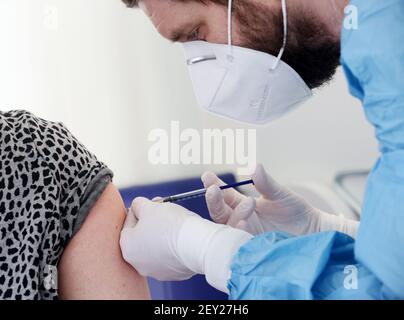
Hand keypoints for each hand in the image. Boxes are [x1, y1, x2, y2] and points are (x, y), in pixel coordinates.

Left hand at [120, 197, 251, 291]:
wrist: (197, 244)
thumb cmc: (170, 225)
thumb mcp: (149, 207)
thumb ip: (138, 204)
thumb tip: (138, 206)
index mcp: (127, 247)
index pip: (128, 222)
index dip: (140, 209)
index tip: (151, 203)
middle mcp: (138, 264)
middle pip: (141, 236)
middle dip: (151, 221)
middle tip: (163, 209)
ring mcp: (156, 271)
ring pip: (156, 246)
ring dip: (162, 234)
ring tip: (175, 222)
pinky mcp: (174, 274)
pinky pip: (170, 256)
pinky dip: (174, 245)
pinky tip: (182, 236)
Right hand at [202, 164, 358, 237]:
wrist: (312, 231)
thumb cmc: (294, 211)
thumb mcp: (280, 194)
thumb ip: (265, 183)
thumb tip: (254, 166)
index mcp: (243, 205)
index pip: (224, 195)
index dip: (214, 186)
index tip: (207, 176)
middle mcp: (241, 220)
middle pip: (219, 212)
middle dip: (214, 201)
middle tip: (213, 190)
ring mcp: (246, 235)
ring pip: (229, 227)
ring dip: (235, 215)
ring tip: (249, 203)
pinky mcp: (252, 248)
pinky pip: (240, 243)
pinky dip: (241, 233)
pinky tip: (245, 224)